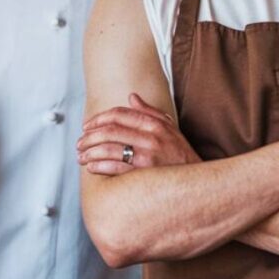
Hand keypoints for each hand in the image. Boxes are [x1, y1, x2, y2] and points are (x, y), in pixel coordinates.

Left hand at [78, 93, 200, 174]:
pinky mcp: (144, 175)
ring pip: (109, 149)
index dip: (98, 119)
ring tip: (81, 156)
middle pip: (110, 131)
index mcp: (155, 125)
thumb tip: (132, 97)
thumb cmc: (180, 155)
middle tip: (79, 143)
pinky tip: (91, 167)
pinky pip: (115, 168)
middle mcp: (151, 138)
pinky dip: (99, 166)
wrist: (198, 182)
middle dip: (89, 136)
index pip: (119, 114)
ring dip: (90, 152)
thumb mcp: (170, 129)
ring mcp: (148, 157)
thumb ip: (150, 112)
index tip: (86, 126)